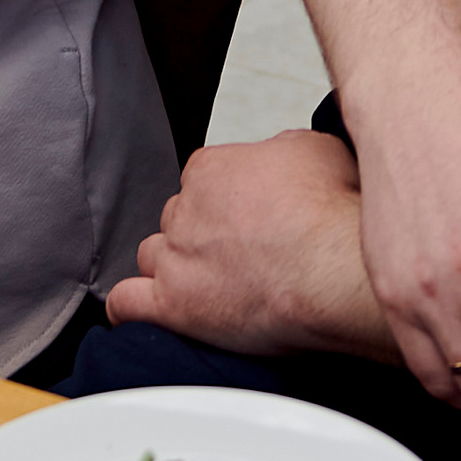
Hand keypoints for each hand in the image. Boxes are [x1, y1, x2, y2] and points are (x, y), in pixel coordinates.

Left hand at [106, 131, 396, 357]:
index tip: (246, 218)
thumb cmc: (331, 214)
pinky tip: (145, 311)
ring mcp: (175, 258)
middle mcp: (185, 209)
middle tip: (238, 255)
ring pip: (151, 256)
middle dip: (200, 235)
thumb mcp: (314, 149)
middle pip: (176, 219)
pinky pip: (126, 303)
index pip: (199, 181)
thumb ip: (280, 150)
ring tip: (208, 286)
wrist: (335, 268)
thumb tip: (277, 156)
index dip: (224, 202)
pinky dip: (130, 307)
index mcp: (211, 169)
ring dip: (171, 269)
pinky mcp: (172, 305)